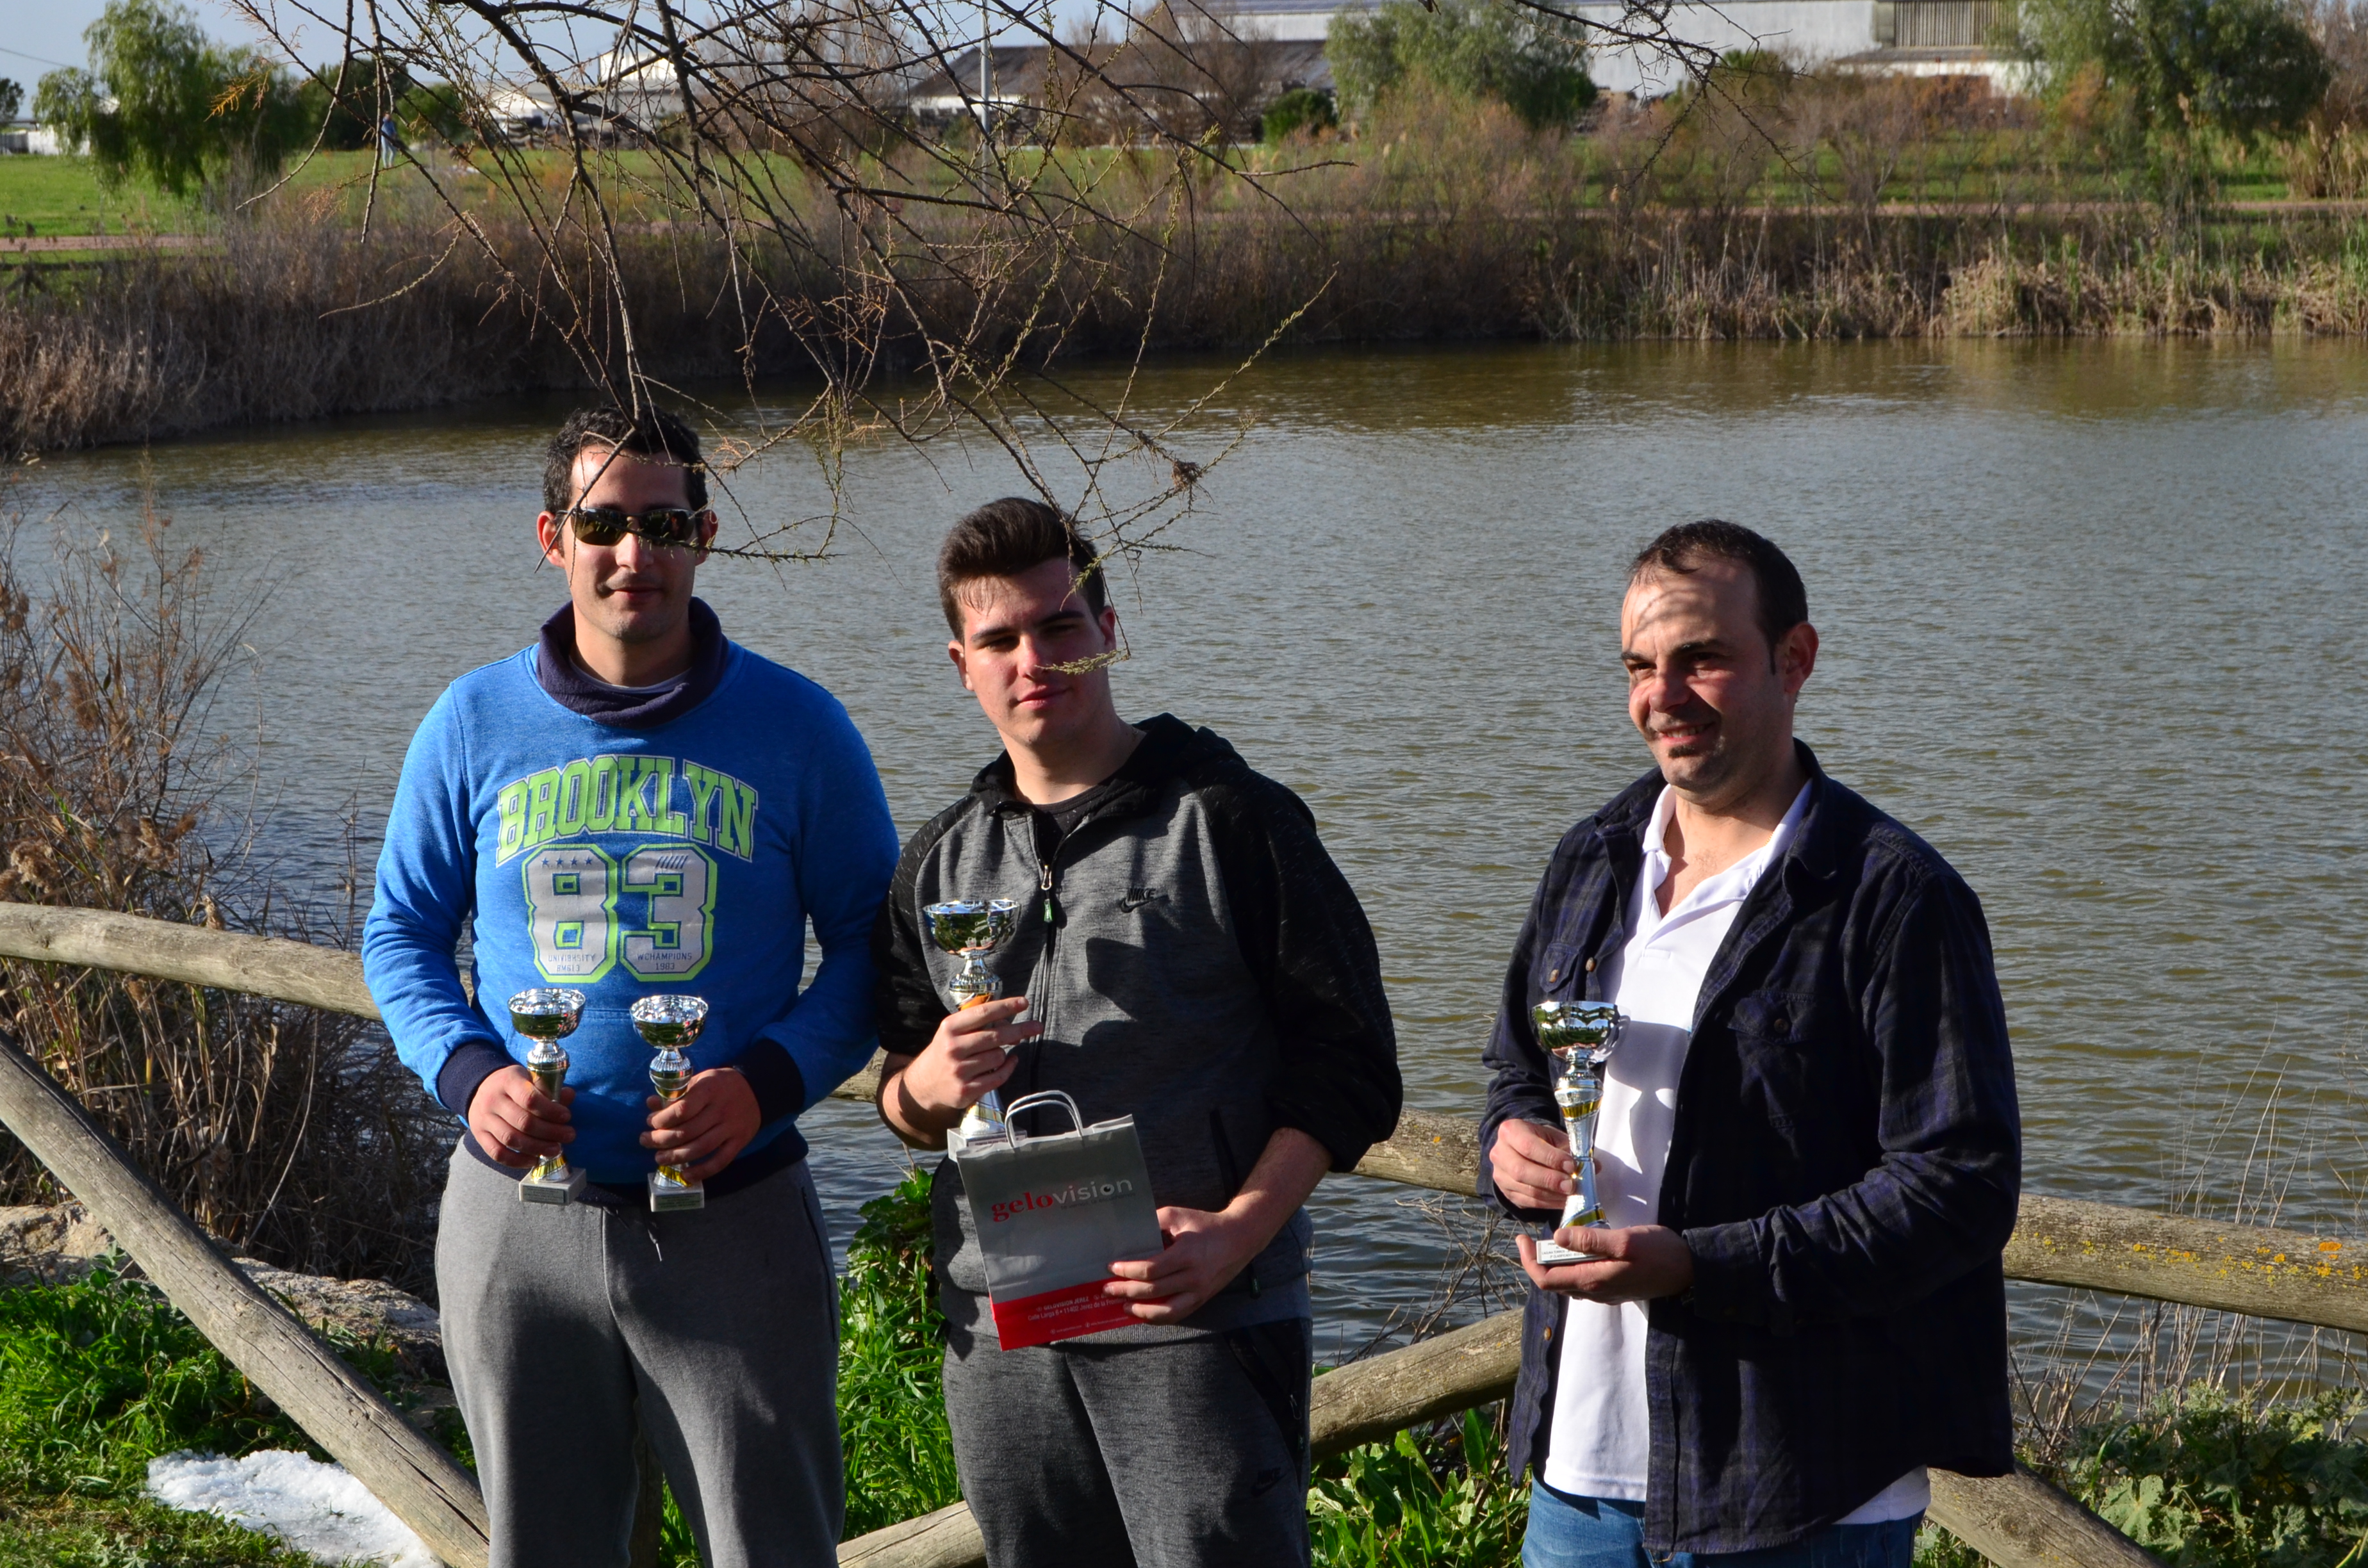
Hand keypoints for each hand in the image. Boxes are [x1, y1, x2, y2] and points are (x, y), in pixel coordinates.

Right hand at [468, 1065, 573, 1168]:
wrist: (481, 1088)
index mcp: (507, 1081)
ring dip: (537, 1148)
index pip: (529, 1098)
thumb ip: (549, 1088)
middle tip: (569, 1136)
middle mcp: (492, 1100)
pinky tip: (534, 1160)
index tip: (566, 1116)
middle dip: (550, 1132)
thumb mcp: (530, 1077)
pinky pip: (497, 1153)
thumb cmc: (514, 1084)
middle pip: (523, 1121)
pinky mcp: (479, 1135)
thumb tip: (569, 1096)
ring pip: (511, 1139)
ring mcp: (483, 1119)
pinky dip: (517, 1160)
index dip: (551, 1110)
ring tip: (556, 1149)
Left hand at [641, 1067, 760, 1182]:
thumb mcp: (700, 1080)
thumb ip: (677, 1094)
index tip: (651, 1123)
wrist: (757, 1089)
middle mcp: (721, 1110)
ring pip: (701, 1148)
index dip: (662, 1120)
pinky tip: (686, 1174)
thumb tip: (651, 1104)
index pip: (682, 1110)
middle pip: (687, 1131)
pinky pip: (720, 1161)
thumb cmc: (721, 1084)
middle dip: (662, 1140)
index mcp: (709, 1090)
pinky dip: (702, 1171)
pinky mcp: (739, 1142)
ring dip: (676, 1157)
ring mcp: (731, 1127)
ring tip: (660, 1158)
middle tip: (647, 1142)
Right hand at [896, 997, 1037, 1130]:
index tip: (1024, 1002)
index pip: (983, 1013)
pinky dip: (1008, 1068)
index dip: (1006, 1006)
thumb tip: (1016, 1029)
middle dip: (1020, 1030)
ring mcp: (959, 1071)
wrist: (923, 1083)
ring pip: (998, 1057)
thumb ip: (980, 1026)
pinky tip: (1009, 1062)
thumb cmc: (946, 1051)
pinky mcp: (966, 1090)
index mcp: (950, 1028)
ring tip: (993, 1054)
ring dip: (1003, 1054)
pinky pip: (998, 1077)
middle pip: (996, 1036)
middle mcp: (953, 1048)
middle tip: (1037, 1026)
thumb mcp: (954, 1032)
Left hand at [1104, 1205, 1262, 1323]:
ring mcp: (1199, 1291)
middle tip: (1108, 1289)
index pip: (1151, 1269)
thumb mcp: (1178, 1215)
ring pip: (1166, 1311)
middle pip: (1154, 1291)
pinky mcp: (1202, 1299)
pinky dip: (1158, 1317)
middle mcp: (1194, 1276)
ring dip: (1141, 1311)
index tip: (1112, 1267)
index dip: (1128, 1271)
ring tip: (1123, 1306)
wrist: (1240, 1238)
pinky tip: (1143, 1313)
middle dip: (1126, 1291)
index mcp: (1187, 1253)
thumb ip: (1154, 1223)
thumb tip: (1128, 1237)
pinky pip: (1178, 1315)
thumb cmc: (1206, 1224)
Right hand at [1490, 1118, 1576, 1212]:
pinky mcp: (1506, 1192)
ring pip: (1525, 1189)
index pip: (1528, 1146)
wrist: (1523, 1150)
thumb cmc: (1542, 1141)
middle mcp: (1499, 1153)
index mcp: (1510, 1131)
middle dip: (1550, 1180)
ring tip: (1571, 1194)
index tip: (1571, 1165)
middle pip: (1522, 1171)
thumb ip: (1571, 1150)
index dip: (1550, 1157)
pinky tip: (1563, 1200)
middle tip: (1571, 1185)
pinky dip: (1549, 1203)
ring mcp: (1500, 1175)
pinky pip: (1528, 1202)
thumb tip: (1595, 1166)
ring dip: (1552, 1194)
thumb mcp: (1554, 1138)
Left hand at [1515, 1225, 1694, 1303]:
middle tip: (1530, 1238)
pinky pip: (1582, 1281)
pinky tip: (1575, 1249)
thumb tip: (1557, 1238)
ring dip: (1553, 1264)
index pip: (1546, 1279)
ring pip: (1567, 1282)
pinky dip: (1570, 1266)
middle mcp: (1595, 1291)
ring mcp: (1605, 1292)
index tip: (1522, 1238)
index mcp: (1593, 1280)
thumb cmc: (1659, 1252)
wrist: (1691, 1270)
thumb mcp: (1625, 1240)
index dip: (1528, 1261)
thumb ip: (1590, 1241)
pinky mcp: (1614, 1288)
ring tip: (1549, 1241)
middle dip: (1536, 1261)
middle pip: (1553, 1283)